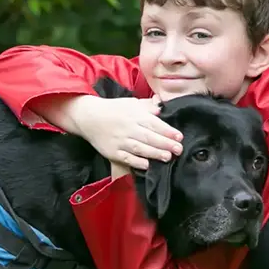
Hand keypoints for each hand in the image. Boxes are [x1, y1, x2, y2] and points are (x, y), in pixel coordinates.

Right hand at [62, 95, 183, 170]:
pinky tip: (147, 165)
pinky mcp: (113, 152)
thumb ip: (147, 106)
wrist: (88, 117)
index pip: (154, 124)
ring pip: (140, 148)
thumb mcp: (131, 103)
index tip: (179, 137)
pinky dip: (137, 162)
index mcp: (135, 115)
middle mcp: (128, 128)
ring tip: (167, 157)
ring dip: (155, 153)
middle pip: (149, 137)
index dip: (168, 131)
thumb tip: (161, 109)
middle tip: (179, 149)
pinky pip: (127, 158)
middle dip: (165, 143)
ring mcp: (120, 141)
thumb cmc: (113, 110)